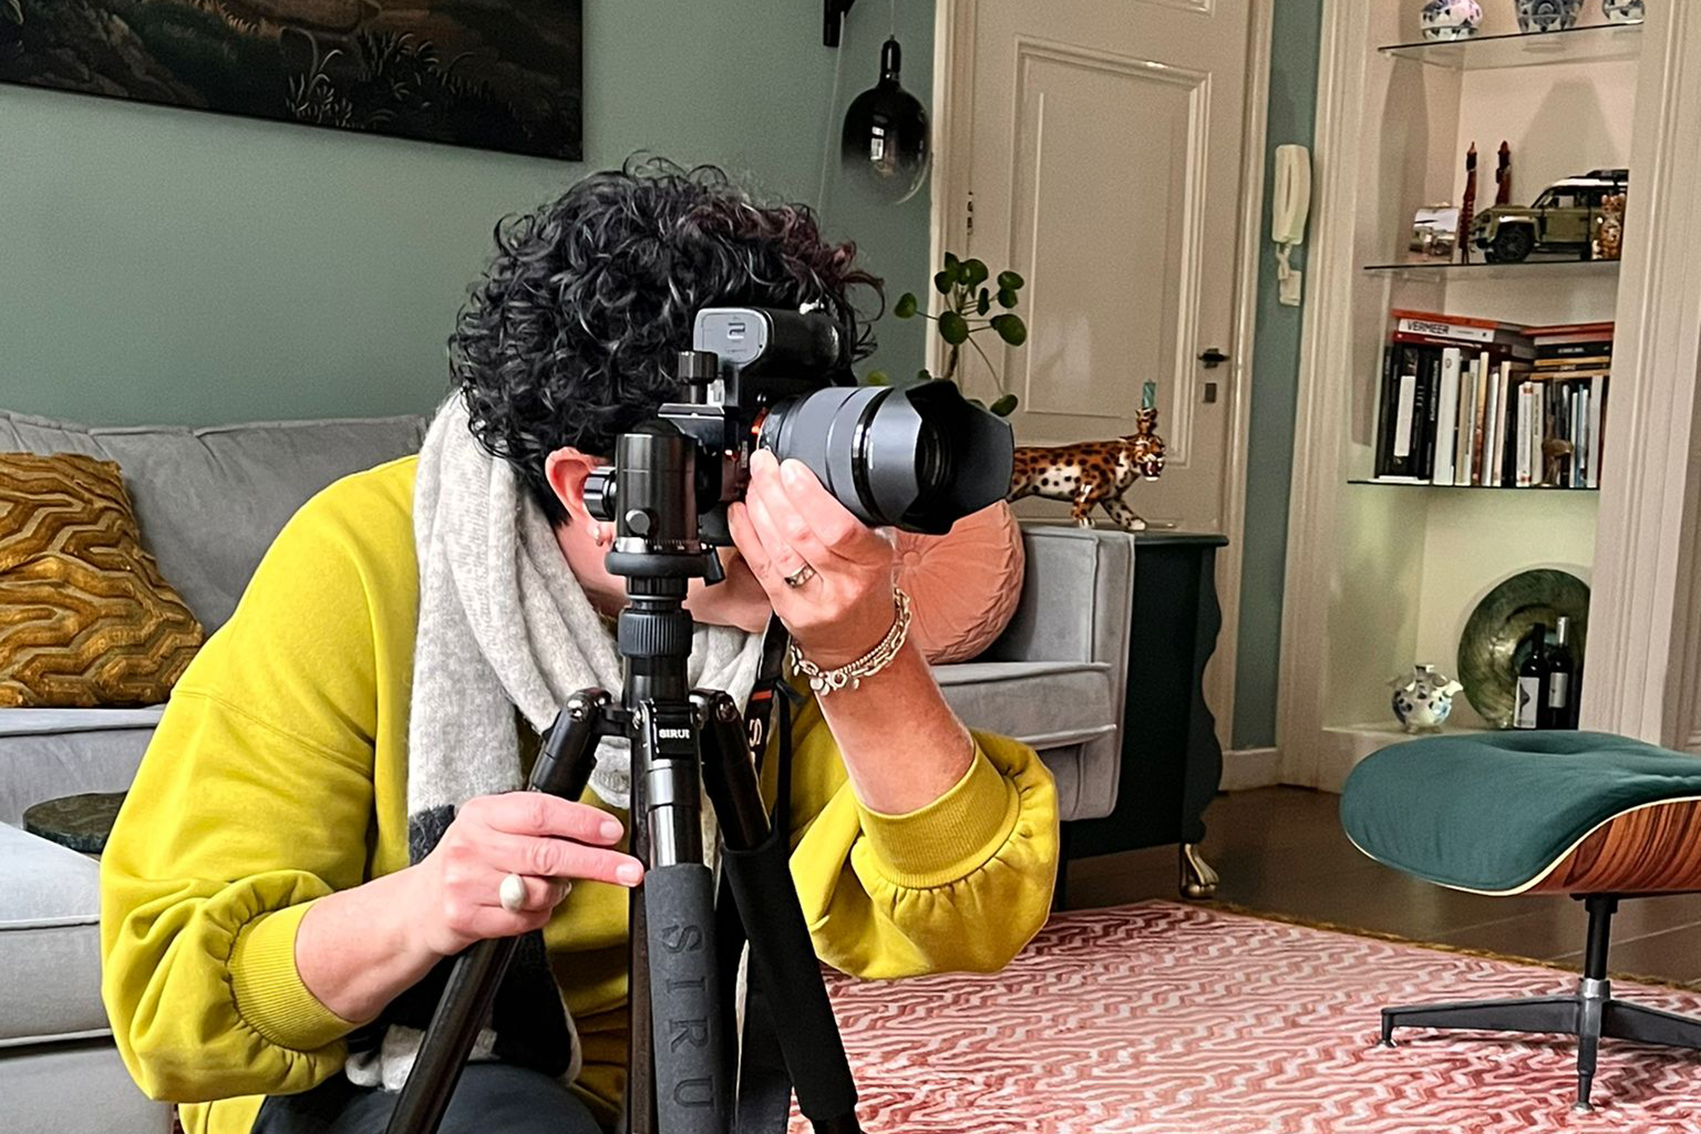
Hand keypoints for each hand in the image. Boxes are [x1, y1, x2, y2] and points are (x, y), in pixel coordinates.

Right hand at [404, 792, 644, 957]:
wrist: (415, 907)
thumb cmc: (465, 863)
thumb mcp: (491, 829)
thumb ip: (534, 825)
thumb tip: (595, 831)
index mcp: (482, 814)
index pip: (541, 812)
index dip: (582, 822)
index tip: (612, 833)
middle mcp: (472, 844)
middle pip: (548, 853)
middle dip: (596, 863)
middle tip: (627, 869)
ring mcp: (466, 882)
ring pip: (540, 891)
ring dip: (558, 894)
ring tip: (545, 888)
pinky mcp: (465, 917)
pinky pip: (525, 921)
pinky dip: (538, 916)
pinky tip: (525, 907)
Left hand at [728, 449, 896, 667]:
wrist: (858, 639)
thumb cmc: (867, 587)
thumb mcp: (878, 549)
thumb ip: (857, 517)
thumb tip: (819, 472)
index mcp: (872, 562)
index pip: (840, 529)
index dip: (809, 497)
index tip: (792, 469)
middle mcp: (844, 584)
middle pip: (801, 534)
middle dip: (776, 493)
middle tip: (764, 465)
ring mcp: (813, 600)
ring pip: (778, 549)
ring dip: (759, 510)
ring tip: (754, 484)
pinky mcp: (785, 609)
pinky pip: (761, 567)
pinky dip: (746, 535)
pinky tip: (739, 513)